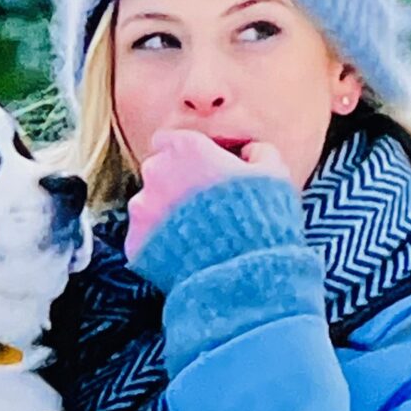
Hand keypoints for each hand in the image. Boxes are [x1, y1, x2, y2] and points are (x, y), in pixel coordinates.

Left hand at [124, 129, 290, 261]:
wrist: (240, 270)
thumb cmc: (259, 216)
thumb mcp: (274, 174)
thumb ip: (259, 153)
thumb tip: (251, 152)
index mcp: (186, 148)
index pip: (170, 140)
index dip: (187, 155)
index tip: (203, 169)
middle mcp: (156, 171)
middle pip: (158, 171)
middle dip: (175, 184)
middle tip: (203, 205)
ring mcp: (142, 207)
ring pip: (149, 205)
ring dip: (166, 214)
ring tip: (197, 235)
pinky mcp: (136, 240)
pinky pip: (145, 237)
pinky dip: (160, 244)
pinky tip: (185, 255)